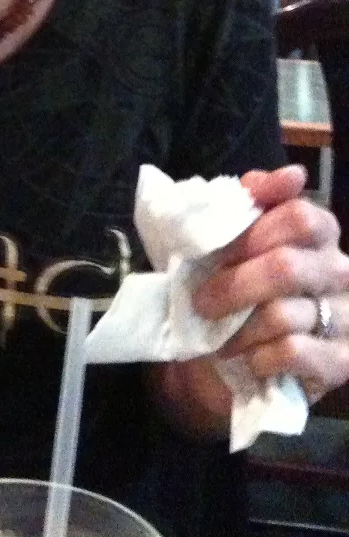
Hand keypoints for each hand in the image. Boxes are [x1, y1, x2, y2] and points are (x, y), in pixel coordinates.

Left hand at [193, 164, 348, 402]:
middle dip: (233, 286)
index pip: (300, 217)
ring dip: (238, 328)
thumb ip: (252, 201)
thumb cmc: (237, 286)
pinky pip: (293, 352)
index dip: (254, 233)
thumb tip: (293, 174)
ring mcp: (346, 317)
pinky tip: (248, 358)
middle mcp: (340, 271)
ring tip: (219, 336)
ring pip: (283, 315)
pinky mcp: (340, 361)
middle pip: (286, 267)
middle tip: (201, 301)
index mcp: (320, 234)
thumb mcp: (233, 239)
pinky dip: (259, 356)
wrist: (239, 354)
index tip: (220, 252)